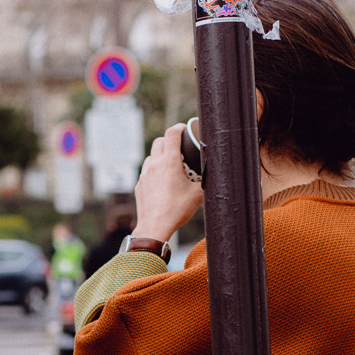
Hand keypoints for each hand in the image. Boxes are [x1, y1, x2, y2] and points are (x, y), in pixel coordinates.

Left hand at [132, 123, 203, 241]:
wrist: (155, 226)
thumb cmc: (177, 210)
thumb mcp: (198, 194)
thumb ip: (205, 181)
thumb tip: (214, 175)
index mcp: (169, 162)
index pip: (172, 134)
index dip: (179, 127)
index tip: (184, 129)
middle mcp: (154, 165)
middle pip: (159, 141)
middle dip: (169, 140)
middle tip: (179, 146)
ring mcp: (144, 175)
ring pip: (151, 156)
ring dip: (160, 156)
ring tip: (171, 165)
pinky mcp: (139, 185)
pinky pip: (146, 172)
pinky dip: (154, 170)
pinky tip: (162, 181)